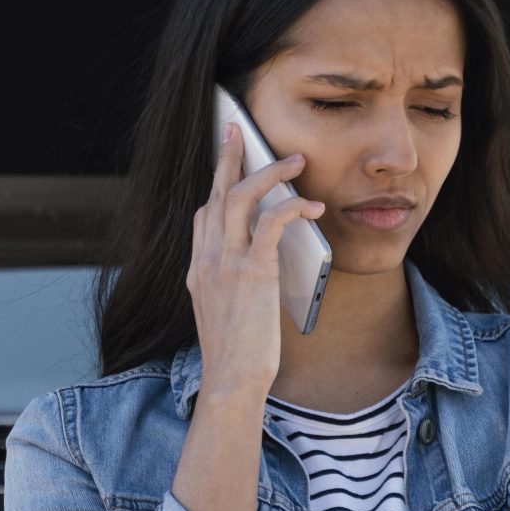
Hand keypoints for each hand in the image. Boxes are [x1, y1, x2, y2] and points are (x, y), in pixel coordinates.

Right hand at [187, 115, 322, 397]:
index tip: (227, 167)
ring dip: (269, 172)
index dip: (216, 187)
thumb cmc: (235, 358)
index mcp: (198, 270)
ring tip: (295, 161)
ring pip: (241, 197)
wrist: (231, 380)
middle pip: (215, 193)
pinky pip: (271, 221)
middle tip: (237, 130)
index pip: (203, 216)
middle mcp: (206, 259)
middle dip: (227, 157)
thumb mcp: (224, 315)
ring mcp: (226, 262)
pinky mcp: (252, 270)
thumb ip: (233, 285)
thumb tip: (260, 267)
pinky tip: (311, 205)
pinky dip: (293, 206)